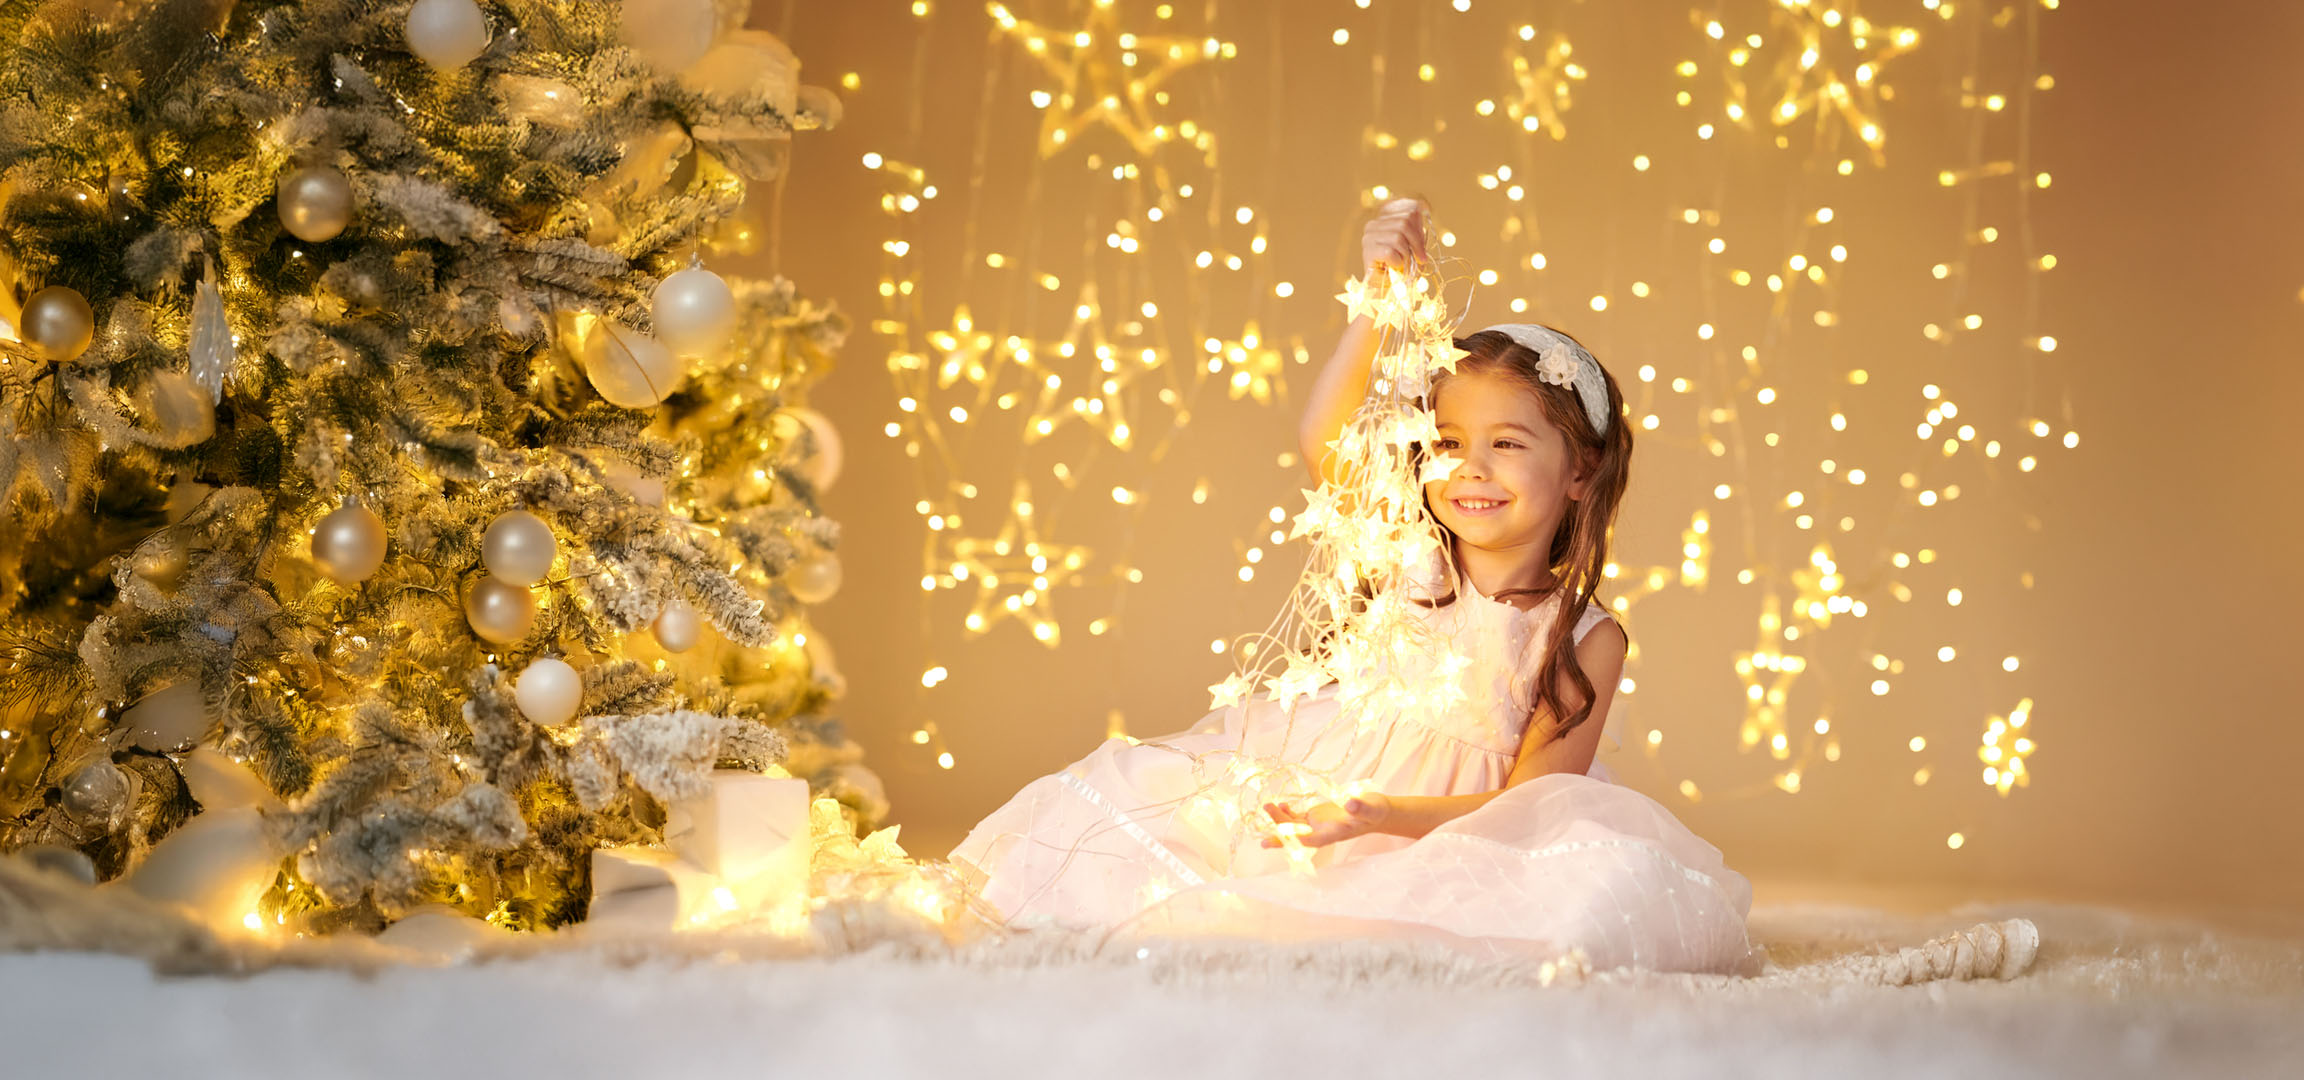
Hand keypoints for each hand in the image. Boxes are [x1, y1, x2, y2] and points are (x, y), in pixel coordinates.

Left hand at [1260, 792, 1391, 848]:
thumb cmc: (1375, 812)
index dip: (1294, 840)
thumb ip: (1360, 807)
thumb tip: (1350, 804)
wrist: (1377, 811)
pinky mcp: (1316, 817)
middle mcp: (1321, 832)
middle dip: (1280, 836)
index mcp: (1332, 834)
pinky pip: (1298, 818)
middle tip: (1262, 840)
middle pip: (1296, 837)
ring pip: (1294, 827)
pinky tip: (1281, 804)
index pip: (1309, 841)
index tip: (1280, 835)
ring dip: (1279, 820)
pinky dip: (1288, 813)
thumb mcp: (1370, 808)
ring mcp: (1317, 825)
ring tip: (1267, 806)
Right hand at [1360, 198, 1429, 277]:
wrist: (1384, 289)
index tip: (1422, 246)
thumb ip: (1416, 229)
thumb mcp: (1412, 244)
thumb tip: (1424, 208)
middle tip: (1419, 259)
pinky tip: (1394, 267)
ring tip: (1403, 264)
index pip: (1409, 210)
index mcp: (1384, 219)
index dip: (1420, 228)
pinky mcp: (1367, 251)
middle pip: (1405, 222)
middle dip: (1416, 243)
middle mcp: (1373, 224)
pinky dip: (1397, 262)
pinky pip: (1389, 251)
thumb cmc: (1400, 267)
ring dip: (1406, 255)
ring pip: (1398, 236)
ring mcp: (1368, 237)